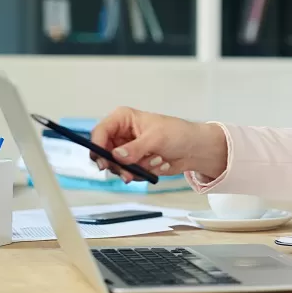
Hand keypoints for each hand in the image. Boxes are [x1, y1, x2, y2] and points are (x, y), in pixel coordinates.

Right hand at [89, 107, 226, 182]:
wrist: (194, 149)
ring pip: (116, 166)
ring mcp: (126, 150)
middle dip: (118, 165)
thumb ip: (135, 148)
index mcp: (122, 119)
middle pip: (103, 153)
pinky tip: (160, 163)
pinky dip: (145, 172)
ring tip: (157, 160)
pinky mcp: (134, 163)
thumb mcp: (156, 138)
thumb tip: (117, 155)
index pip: (100, 132)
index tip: (103, 162)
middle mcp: (121, 134)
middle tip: (129, 173)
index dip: (97, 146)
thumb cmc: (178, 133)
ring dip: (137, 168)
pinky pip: (130, 172)